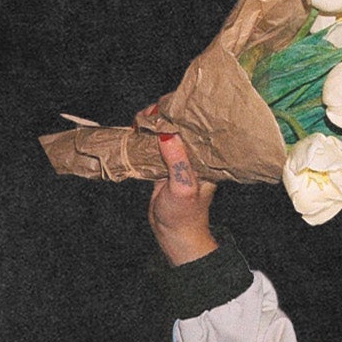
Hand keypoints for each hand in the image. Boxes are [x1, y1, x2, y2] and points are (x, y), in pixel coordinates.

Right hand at [144, 106, 219, 265]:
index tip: (166, 107)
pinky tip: (136, 130)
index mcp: (205, 157)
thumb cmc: (184, 214)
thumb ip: (177, 162)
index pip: (196, 126)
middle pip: (179, 125)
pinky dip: (144, 137)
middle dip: (164, 114)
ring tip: (141, 119)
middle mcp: (193, 154)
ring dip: (152, 124)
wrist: (174, 234)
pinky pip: (153, 145)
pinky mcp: (162, 164)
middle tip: (148, 114)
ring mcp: (177, 158)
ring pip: (164, 132)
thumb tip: (167, 134)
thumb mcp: (183, 187)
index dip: (182, 113)